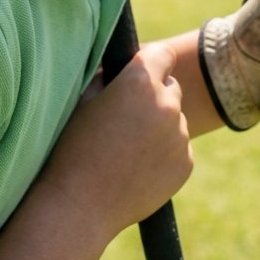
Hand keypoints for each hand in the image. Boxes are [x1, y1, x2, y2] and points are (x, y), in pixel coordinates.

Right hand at [44, 41, 193, 239]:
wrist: (79, 205)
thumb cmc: (73, 148)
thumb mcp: (83, 99)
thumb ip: (109, 76)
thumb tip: (122, 67)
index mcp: (141, 81)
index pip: (163, 54)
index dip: (152, 61)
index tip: (143, 72)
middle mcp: (167, 104)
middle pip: (171, 87)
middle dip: (155, 95)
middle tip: (128, 118)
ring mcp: (180, 135)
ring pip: (175, 120)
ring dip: (159, 127)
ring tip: (128, 149)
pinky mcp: (185, 164)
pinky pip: (179, 148)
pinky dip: (165, 154)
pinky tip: (138, 168)